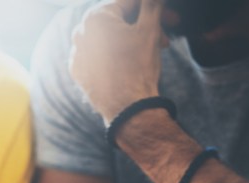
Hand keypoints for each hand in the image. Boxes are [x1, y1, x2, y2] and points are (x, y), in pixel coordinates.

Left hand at [69, 0, 165, 123]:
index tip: (171, 18)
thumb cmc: (138, 66)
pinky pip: (98, 56)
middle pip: (117, 21)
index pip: (129, 3)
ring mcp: (77, 53)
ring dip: (131, 40)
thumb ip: (151, 5)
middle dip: (144, 26)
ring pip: (108, 38)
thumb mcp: (150, 29)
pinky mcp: (78, 71)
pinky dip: (114, 55)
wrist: (127, 107)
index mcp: (95, 17)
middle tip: (165, 37)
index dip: (153, 8)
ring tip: (150, 51)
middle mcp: (80, 33)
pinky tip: (129, 63)